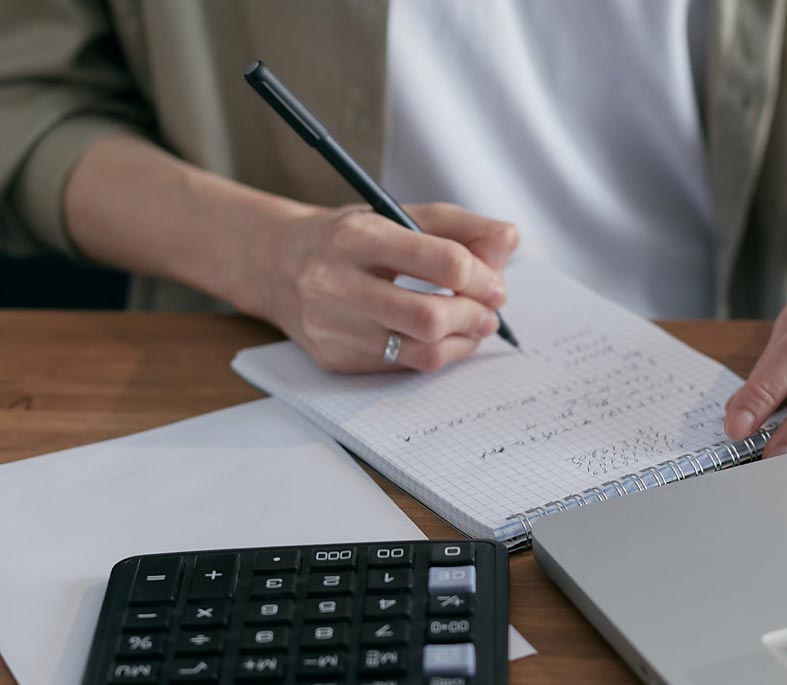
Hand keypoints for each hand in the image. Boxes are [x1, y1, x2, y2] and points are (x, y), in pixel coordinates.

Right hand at [255, 202, 519, 372]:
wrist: (277, 265)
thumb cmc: (351, 239)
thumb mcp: (399, 214)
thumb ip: (461, 227)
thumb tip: (509, 243)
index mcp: (357, 237)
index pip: (442, 261)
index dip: (482, 276)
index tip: (495, 284)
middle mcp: (335, 283)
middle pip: (430, 317)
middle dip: (473, 316)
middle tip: (488, 313)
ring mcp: (331, 327)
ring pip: (420, 351)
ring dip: (461, 342)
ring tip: (472, 326)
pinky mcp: (333, 359)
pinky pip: (401, 366)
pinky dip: (433, 354)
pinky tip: (440, 338)